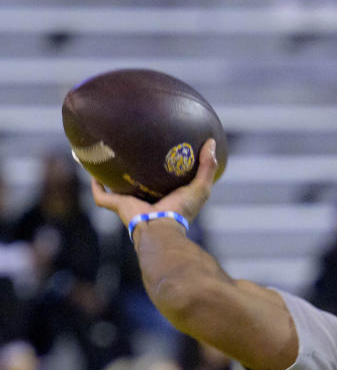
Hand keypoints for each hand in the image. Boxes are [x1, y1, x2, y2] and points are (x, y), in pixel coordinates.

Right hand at [91, 138, 217, 227]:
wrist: (161, 227)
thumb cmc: (181, 210)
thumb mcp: (200, 187)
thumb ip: (207, 166)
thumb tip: (211, 143)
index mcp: (162, 198)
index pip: (160, 182)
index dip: (160, 170)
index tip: (161, 153)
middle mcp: (144, 200)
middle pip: (136, 184)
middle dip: (133, 171)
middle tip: (132, 151)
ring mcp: (127, 203)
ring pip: (115, 188)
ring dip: (109, 176)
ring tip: (106, 156)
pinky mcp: (115, 205)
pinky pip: (101, 193)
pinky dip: (95, 184)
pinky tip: (91, 169)